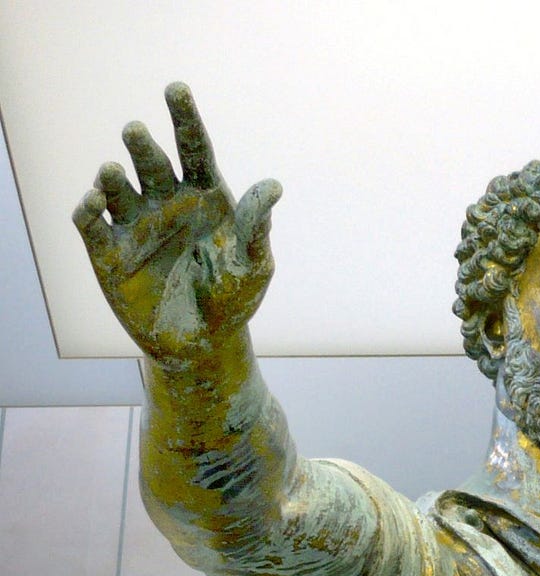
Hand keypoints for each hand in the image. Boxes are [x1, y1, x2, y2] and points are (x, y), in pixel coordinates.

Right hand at [74, 82, 281, 358]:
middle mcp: (166, 201)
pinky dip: (87, 209)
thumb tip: (272, 186)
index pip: (193, 147)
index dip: (184, 117)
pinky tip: (93, 202)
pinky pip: (90, 223)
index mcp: (204, 196)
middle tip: (136, 132)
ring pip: (116, 187)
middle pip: (151, 161)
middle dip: (142, 145)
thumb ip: (256, 227)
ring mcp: (135, 224)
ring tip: (113, 172)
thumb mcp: (254, 265)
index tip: (176, 89)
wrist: (202, 343)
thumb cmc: (234, 299)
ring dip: (111, 177)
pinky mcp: (108, 252)